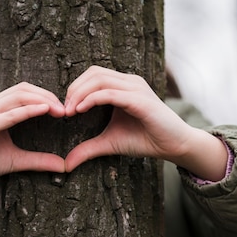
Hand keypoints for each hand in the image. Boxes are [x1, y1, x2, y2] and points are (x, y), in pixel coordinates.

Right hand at [0, 83, 65, 202]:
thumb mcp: (15, 160)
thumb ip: (38, 160)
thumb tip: (63, 166)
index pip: (26, 93)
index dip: (47, 97)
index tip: (67, 110)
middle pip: (24, 89)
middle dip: (48, 96)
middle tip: (68, 109)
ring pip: (17, 97)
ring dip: (41, 100)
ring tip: (59, 109)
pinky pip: (7, 115)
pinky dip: (26, 111)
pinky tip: (43, 111)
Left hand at [63, 66, 227, 179]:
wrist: (173, 146)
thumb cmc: (145, 140)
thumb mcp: (109, 143)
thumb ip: (88, 149)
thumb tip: (66, 164)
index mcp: (122, 85)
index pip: (93, 75)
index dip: (75, 88)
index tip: (63, 109)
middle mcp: (129, 81)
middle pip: (93, 72)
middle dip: (74, 89)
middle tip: (63, 109)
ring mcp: (135, 88)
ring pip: (100, 79)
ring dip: (80, 93)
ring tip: (70, 110)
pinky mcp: (140, 100)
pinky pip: (110, 93)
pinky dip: (92, 99)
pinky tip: (80, 110)